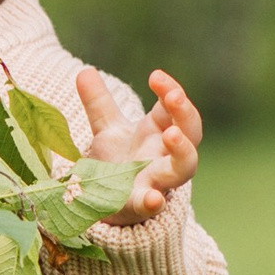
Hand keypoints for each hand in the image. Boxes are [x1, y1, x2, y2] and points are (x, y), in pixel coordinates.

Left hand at [74, 63, 201, 224]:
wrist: (108, 203)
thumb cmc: (118, 164)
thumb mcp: (107, 130)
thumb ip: (98, 103)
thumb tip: (85, 70)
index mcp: (159, 132)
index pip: (173, 107)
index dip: (169, 90)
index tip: (155, 76)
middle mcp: (165, 154)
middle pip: (190, 132)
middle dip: (185, 113)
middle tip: (174, 96)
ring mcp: (157, 179)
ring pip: (184, 166)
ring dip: (183, 150)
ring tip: (171, 134)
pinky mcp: (141, 203)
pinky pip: (153, 204)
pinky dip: (154, 202)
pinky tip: (154, 199)